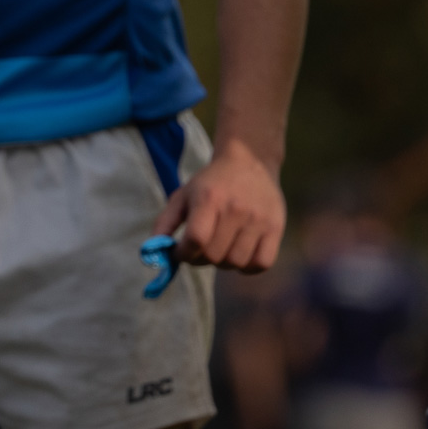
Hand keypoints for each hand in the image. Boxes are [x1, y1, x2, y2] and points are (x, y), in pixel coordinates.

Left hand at [153, 138, 285, 271]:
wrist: (250, 162)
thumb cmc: (210, 184)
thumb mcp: (183, 195)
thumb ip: (164, 224)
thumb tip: (151, 254)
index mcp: (209, 199)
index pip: (196, 239)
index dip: (183, 254)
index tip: (180, 252)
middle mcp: (235, 209)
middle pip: (214, 256)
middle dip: (200, 259)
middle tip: (200, 249)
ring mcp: (258, 219)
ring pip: (236, 263)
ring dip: (223, 263)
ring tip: (220, 247)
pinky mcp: (276, 228)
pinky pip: (260, 264)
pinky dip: (247, 266)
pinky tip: (240, 252)